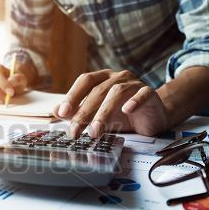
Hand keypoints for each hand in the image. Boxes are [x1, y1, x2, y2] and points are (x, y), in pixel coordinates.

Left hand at [53, 69, 168, 136]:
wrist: (153, 116)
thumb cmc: (122, 115)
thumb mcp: (97, 115)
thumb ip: (77, 112)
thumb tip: (55, 112)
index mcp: (103, 78)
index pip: (85, 81)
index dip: (72, 96)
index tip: (62, 113)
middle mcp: (117, 77)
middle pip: (98, 91)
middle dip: (84, 112)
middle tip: (75, 131)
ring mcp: (134, 83)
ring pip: (117, 92)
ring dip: (104, 113)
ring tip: (95, 132)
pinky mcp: (150, 93)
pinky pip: (143, 94)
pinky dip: (135, 101)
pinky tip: (127, 110)